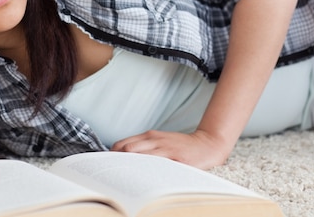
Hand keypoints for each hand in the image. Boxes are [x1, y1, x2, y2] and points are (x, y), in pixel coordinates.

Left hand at [110, 129, 232, 169]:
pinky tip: (140, 177)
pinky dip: (144, 169)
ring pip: (137, 154)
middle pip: (126, 149)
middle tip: (110, 174)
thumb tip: (123, 158)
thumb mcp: (161, 142)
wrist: (206, 145)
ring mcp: (164, 148)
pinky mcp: (174, 157)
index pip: (122, 144)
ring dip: (127, 165)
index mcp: (149, 136)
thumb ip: (145, 148)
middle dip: (116, 161)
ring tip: (121, 177)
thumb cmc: (181, 146)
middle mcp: (154, 139)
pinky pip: (155, 163)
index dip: (111, 155)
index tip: (106, 166)